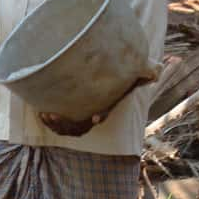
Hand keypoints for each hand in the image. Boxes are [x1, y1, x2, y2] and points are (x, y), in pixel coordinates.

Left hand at [39, 69, 158, 137]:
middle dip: (69, 125)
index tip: (95, 116)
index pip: (105, 113)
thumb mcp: (123, 77)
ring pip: (67, 129)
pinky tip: (40, 111)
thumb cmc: (108, 81)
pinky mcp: (63, 119)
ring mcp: (76, 120)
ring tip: (46, 114)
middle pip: (81, 126)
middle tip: (57, 116)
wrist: (87, 85)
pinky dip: (48, 122)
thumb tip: (158, 69)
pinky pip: (56, 126)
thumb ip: (140, 74)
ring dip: (56, 125)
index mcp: (103, 108)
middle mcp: (89, 117)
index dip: (101, 115)